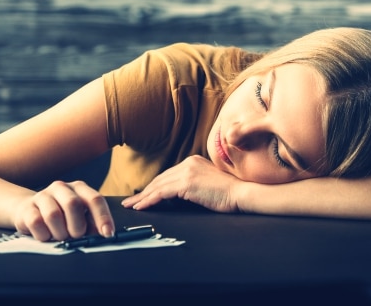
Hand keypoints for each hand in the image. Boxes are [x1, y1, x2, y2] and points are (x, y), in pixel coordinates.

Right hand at [13, 180, 114, 241]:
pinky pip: (37, 223)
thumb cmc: (61, 216)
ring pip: (54, 215)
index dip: (103, 217)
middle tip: (75, 236)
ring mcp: (43, 195)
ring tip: (59, 236)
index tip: (108, 233)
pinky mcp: (27, 207)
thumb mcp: (78, 217)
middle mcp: (61, 187)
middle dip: (77, 226)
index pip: (95, 199)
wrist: (28, 210)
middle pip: (73, 204)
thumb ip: (91, 223)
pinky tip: (46, 234)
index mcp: (79, 188)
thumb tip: (103, 234)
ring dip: (59, 233)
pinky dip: (44, 235)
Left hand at [121, 155, 242, 212]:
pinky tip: (141, 207)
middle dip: (144, 192)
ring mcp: (187, 172)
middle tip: (130, 202)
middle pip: (160, 179)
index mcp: (192, 161)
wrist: (240, 194)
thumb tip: (177, 194)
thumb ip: (192, 184)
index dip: (153, 186)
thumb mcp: (207, 184)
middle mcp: (188, 163)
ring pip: (158, 186)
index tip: (142, 195)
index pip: (167, 175)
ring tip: (131, 206)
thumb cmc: (228, 194)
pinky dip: (149, 201)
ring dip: (142, 198)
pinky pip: (161, 193)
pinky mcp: (186, 183)